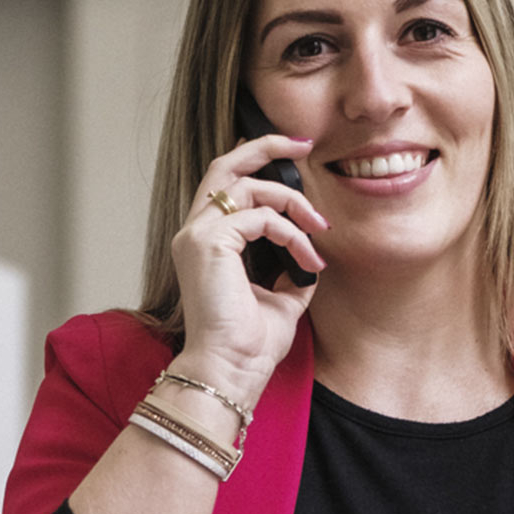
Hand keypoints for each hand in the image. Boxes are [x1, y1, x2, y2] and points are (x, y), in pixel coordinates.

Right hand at [169, 134, 328, 402]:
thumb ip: (289, 267)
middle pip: (224, 166)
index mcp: (204, 242)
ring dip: (293, 203)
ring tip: (319, 230)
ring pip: (248, 187)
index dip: (258, 163)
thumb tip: (311, 253)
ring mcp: (196, 235)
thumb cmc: (248, 344)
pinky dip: (291, 232)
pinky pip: (261, 217)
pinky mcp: (208, 243)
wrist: (231, 369)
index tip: (298, 158)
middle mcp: (193, 233)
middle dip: (266, 146)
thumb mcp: (279, 297)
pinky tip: (307, 257)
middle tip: (305, 144)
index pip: (225, 185)